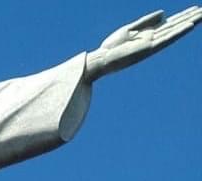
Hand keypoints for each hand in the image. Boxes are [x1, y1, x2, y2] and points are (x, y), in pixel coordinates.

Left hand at [84, 7, 201, 81]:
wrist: (101, 59)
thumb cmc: (112, 46)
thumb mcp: (130, 29)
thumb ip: (147, 21)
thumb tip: (164, 13)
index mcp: (149, 33)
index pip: (171, 22)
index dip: (184, 15)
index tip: (197, 8)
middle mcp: (154, 39)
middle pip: (176, 25)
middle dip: (191, 17)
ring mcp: (152, 44)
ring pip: (175, 31)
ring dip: (189, 23)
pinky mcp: (148, 49)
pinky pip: (166, 39)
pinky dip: (177, 33)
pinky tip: (189, 26)